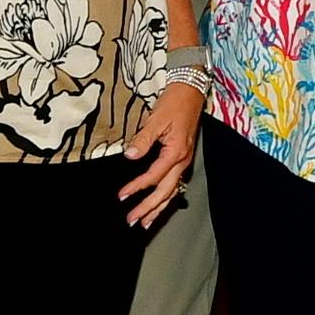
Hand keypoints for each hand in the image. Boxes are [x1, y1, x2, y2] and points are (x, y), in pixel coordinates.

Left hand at [121, 82, 204, 226]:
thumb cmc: (175, 102)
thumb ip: (143, 139)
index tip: (122, 196)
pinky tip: (160, 204)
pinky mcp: (183, 158)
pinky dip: (166, 197)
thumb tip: (130, 156)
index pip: (153, 176)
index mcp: (175, 152)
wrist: (192, 91)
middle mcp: (182, 161)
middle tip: (132, 220)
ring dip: (158, 208)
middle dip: (149, 208)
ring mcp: (184, 161)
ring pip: (172, 191)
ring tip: (146, 222)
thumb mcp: (156, 119)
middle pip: (165, 192)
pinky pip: (175, 184)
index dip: (137, 187)